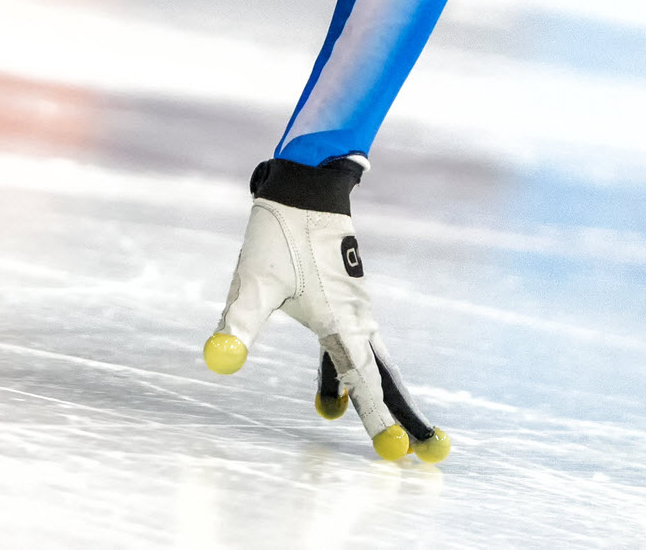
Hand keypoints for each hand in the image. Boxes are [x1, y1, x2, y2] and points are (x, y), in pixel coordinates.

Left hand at [202, 158, 450, 462]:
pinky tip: (333, 394)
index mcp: (342, 324)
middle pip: (385, 381)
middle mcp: (358, 321)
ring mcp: (356, 311)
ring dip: (374, 399)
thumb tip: (217, 362)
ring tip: (377, 436)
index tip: (397, 454)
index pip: (364, 385)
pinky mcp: (346, 301)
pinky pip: (353, 348)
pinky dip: (351, 375)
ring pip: (370, 365)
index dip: (378, 421)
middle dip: (405, 418)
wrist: (308, 189)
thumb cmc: (282, 234)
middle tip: (428, 457)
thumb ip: (237, 323)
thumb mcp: (254, 282)